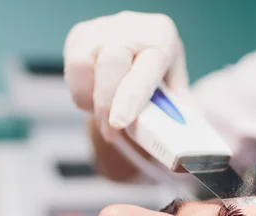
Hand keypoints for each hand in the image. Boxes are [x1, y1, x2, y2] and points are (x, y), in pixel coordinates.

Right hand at [64, 11, 190, 140]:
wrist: (142, 43)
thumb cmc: (161, 71)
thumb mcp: (176, 87)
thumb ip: (178, 113)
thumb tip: (183, 145)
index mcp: (161, 39)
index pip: (144, 68)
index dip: (130, 97)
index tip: (119, 123)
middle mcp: (131, 28)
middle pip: (110, 64)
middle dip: (106, 104)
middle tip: (110, 132)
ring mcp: (102, 28)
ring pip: (82, 66)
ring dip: (90, 99)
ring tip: (105, 113)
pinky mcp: (81, 35)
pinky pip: (72, 69)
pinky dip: (81, 91)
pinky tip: (96, 97)